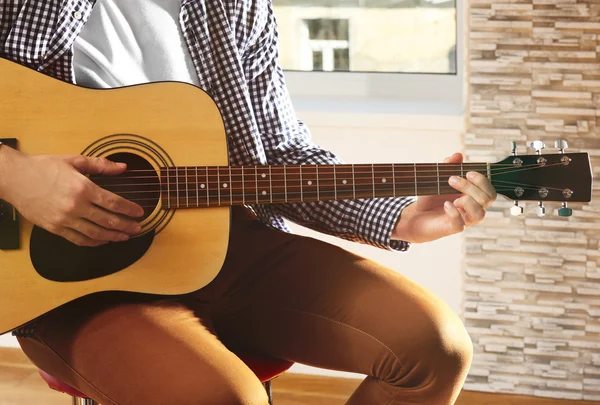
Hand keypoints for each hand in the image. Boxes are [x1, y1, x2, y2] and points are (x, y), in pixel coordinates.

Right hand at [1, 149, 143, 246]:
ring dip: (113, 236)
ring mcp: (65, 219)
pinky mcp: (55, 228)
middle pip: (108, 220)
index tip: (140, 213)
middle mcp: (76, 206)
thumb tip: (122, 167)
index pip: (114, 202)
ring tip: (125, 236)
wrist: (14, 178)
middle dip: (126, 226)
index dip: (129, 209)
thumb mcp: (74, 160)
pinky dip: (93, 242)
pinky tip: (103, 240)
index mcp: (83, 188)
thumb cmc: (43, 167)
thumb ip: (100, 165)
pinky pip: (79, 239)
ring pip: (95, 233)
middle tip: (138, 228)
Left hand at [391, 153, 495, 242]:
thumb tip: (458, 155)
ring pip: (480, 214)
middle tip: (451, 180)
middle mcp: (472, 209)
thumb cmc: (431, 199)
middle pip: (487, 199)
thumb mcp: (438, 179)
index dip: (482, 180)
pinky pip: (461, 224)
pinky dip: (454, 212)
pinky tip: (446, 205)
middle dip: (470, 186)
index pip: (490, 190)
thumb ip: (449, 167)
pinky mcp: (453, 228)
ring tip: (451, 198)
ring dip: (467, 201)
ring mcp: (464, 220)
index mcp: (473, 197)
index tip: (466, 172)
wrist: (415, 215)